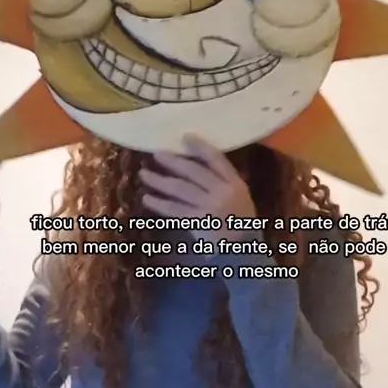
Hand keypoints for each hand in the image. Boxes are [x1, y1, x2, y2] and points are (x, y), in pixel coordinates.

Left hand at [140, 134, 255, 242]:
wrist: (243, 250)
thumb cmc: (239, 221)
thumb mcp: (240, 197)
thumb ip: (222, 181)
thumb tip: (193, 165)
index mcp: (235, 183)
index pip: (217, 160)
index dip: (201, 147)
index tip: (185, 137)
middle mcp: (223, 192)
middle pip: (194, 172)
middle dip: (173, 161)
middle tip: (156, 153)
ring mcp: (210, 207)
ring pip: (180, 189)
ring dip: (160, 181)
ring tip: (144, 174)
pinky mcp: (198, 222)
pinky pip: (175, 210)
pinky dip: (160, 204)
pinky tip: (147, 198)